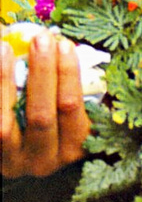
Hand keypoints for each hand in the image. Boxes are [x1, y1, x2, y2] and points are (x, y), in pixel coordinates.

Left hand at [1, 30, 89, 177]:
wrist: (26, 150)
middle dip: (41, 72)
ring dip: (5, 81)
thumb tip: (59, 44)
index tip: (64, 43)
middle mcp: (44, 161)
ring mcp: (13, 162)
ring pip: (6, 124)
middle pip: (41, 115)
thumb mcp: (71, 112)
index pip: (71, 107)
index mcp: (75, 146)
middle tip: (40, 39)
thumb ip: (68, 85)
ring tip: (4, 48)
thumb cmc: (58, 121)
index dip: (68, 74)